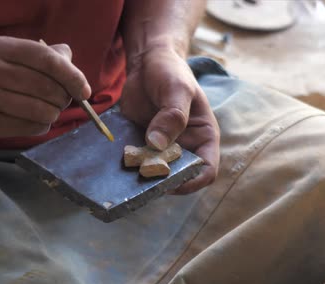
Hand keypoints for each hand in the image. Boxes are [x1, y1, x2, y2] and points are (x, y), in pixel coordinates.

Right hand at [0, 36, 90, 141]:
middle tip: (60, 101)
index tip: (84, 90)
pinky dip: (41, 126)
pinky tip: (34, 120)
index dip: (72, 76)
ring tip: (47, 111)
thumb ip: (40, 56)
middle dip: (63, 98)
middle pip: (48, 88)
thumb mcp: (4, 55)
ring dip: (53, 114)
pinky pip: (31, 127)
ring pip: (42, 110)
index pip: (46, 59)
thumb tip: (70, 60)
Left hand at [120, 47, 219, 193]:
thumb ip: (172, 115)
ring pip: (156, 172)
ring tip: (129, 166)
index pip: (206, 169)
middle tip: (144, 172)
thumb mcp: (176, 89)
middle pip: (179, 176)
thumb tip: (157, 144)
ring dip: (143, 174)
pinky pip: (137, 161)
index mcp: (203, 137)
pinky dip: (129, 165)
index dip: (193, 181)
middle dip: (163, 179)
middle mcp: (185, 147)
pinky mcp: (142, 144)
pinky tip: (117, 160)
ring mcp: (162, 148)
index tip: (172, 181)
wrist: (147, 62)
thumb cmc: (171, 71)